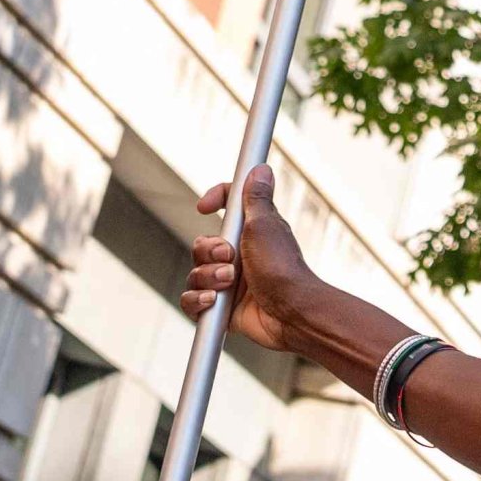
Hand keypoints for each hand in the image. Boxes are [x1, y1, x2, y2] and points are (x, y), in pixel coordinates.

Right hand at [184, 166, 318, 350]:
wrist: (289, 312)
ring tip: (228, 282)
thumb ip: (256, 198)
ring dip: (207, 275)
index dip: (215, 200)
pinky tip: (212, 300)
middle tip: (228, 257)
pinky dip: (197, 299)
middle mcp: (238, 256)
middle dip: (208, 250)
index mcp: (249, 232)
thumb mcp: (266, 225)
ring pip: (195, 272)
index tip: (205, 206)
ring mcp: (228, 282)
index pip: (226, 206)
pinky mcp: (221, 308)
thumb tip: (260, 168)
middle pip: (201, 243)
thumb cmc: (282, 267)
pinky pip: (191, 300)